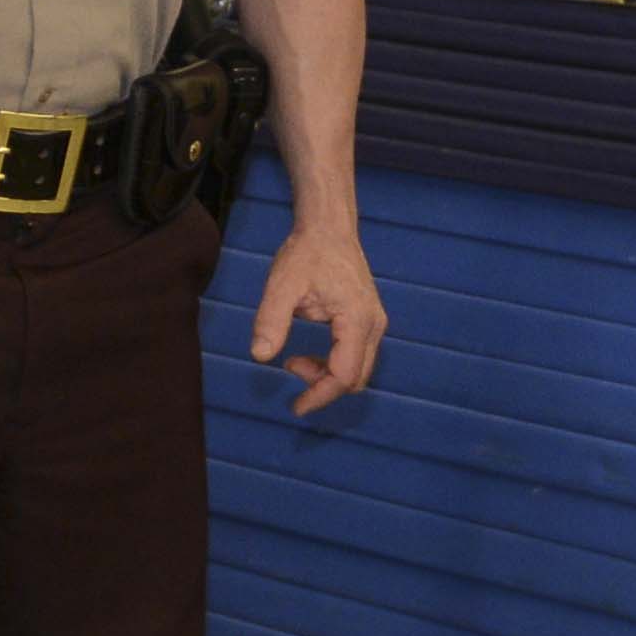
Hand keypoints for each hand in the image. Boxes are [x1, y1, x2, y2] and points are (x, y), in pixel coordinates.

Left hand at [250, 213, 383, 417]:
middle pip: (356, 378)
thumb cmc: (306, 254)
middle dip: (322, 386)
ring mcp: (375, 323)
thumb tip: (260, 356)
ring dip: (327, 376)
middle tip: (289, 370)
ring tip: (294, 361)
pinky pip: (357, 357)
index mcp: (357, 321)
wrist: (328, 229)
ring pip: (358, 370)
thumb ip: (271, 321)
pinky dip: (333, 364)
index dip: (320, 395)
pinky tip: (308, 354)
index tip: (295, 407)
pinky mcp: (369, 320)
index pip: (344, 375)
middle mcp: (374, 326)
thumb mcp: (282, 286)